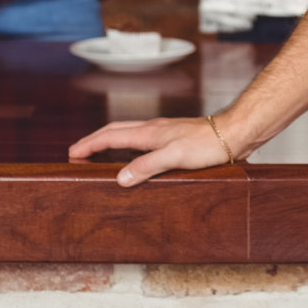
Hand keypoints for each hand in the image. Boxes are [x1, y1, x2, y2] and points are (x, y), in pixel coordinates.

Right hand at [68, 114, 240, 187]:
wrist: (236, 132)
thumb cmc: (209, 143)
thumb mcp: (175, 156)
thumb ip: (147, 165)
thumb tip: (120, 178)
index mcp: (150, 132)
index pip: (111, 135)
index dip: (89, 144)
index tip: (72, 153)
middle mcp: (155, 129)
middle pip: (117, 130)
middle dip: (95, 140)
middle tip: (78, 152)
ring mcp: (166, 133)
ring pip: (130, 134)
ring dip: (111, 142)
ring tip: (100, 155)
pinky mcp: (177, 140)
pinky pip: (145, 142)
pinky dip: (130, 148)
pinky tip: (138, 158)